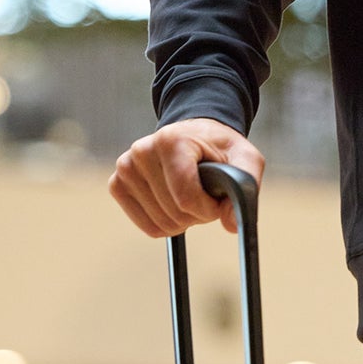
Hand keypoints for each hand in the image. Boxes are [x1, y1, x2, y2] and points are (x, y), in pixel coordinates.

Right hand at [109, 118, 265, 237]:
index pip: (186, 197)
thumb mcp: (245, 160)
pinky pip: (147, 226)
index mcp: (171, 141)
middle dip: (198, 213)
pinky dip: (166, 224)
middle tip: (205, 193)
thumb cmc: (220, 149)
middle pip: (174, 213)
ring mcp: (126, 167)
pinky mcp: (117, 184)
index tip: (218, 199)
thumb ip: (245, 188)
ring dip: (184, 219)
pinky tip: (174, 203)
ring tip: (190, 195)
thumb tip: (232, 225)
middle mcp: (142, 151)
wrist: (196, 136)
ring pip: (161, 223)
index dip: (208, 208)